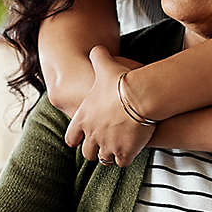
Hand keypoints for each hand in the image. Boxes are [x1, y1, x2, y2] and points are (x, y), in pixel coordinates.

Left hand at [65, 45, 151, 167]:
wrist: (140, 95)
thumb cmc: (121, 80)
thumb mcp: (105, 64)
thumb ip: (98, 56)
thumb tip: (97, 49)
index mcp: (83, 119)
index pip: (71, 137)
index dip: (76, 138)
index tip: (80, 140)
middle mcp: (92, 135)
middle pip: (87, 153)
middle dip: (94, 150)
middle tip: (101, 146)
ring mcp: (108, 146)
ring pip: (104, 160)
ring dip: (109, 155)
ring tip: (117, 150)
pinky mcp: (125, 152)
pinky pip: (122, 163)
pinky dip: (125, 158)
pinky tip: (130, 152)